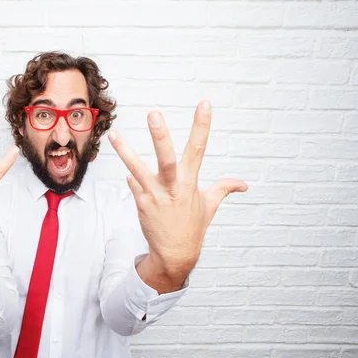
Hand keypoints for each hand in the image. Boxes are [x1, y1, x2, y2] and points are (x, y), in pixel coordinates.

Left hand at [108, 100, 247, 287]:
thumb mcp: (210, 206)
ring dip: (125, 151)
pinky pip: (133, 184)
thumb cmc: (192, 226)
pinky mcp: (141, 203)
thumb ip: (223, 189)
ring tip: (114, 134)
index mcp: (190, 182)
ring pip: (137, 169)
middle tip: (153, 114)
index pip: (198, 148)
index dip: (202, 125)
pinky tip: (129, 173)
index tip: (204, 104)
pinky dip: (132, 178)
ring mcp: (154, 195)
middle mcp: (173, 187)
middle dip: (160, 136)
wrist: (175, 253)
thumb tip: (243, 184)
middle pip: (166, 158)